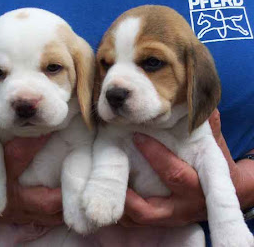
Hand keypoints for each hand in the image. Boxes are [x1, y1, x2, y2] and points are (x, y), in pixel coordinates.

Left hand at [120, 109, 251, 226]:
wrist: (227, 197)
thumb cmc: (218, 168)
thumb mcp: (217, 149)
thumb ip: (209, 129)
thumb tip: (198, 106)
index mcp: (198, 188)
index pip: (173, 173)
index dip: (154, 155)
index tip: (136, 136)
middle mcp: (181, 208)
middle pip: (149, 210)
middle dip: (127, 195)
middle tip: (111, 173)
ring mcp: (169, 219)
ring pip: (138, 220)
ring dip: (120, 207)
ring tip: (103, 188)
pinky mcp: (161, 223)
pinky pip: (136, 223)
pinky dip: (123, 212)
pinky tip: (112, 196)